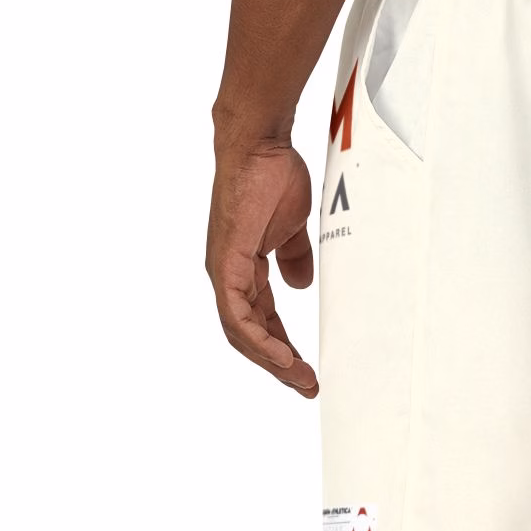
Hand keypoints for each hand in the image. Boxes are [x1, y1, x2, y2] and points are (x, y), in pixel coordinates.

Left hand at [205, 137, 316, 395]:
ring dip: (272, 361)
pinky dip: (260, 340)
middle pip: (248, 336)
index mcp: (242, 270)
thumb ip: (293, 257)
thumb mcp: (291, 226)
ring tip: (300, 378)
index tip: (304, 368)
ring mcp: (224, 272)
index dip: (280, 347)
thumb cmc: (271, 176)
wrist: (258, 146)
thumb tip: (299, 284)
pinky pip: (239, 316)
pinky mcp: (226, 265)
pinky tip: (281, 356)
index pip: (258, 321)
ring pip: (242, 333)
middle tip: (306, 385)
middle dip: (278, 365)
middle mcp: (228, 276)